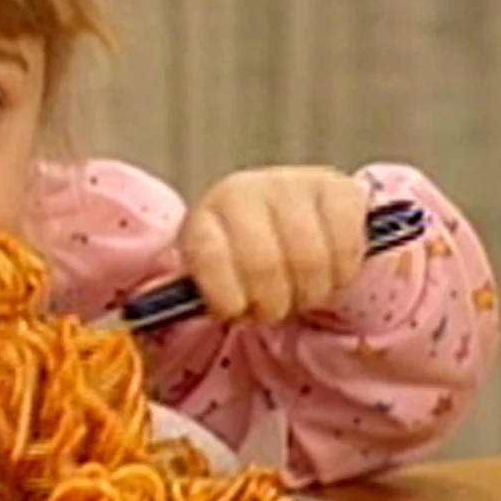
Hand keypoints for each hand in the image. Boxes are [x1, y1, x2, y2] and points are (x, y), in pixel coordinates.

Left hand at [179, 167, 367, 321]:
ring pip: (310, 259)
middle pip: (263, 263)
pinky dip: (341, 273)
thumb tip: (154, 316)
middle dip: (272, 303)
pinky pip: (347, 244)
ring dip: (309, 292)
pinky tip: (328, 273)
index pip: (208, 254)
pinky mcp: (338, 189)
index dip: (224, 295)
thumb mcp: (210, 276)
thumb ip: (188, 297)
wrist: (284, 220)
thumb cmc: (241, 260)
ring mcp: (293, 184)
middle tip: (274, 311)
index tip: (235, 312)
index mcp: (204, 216)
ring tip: (301, 293)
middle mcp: (245, 191)